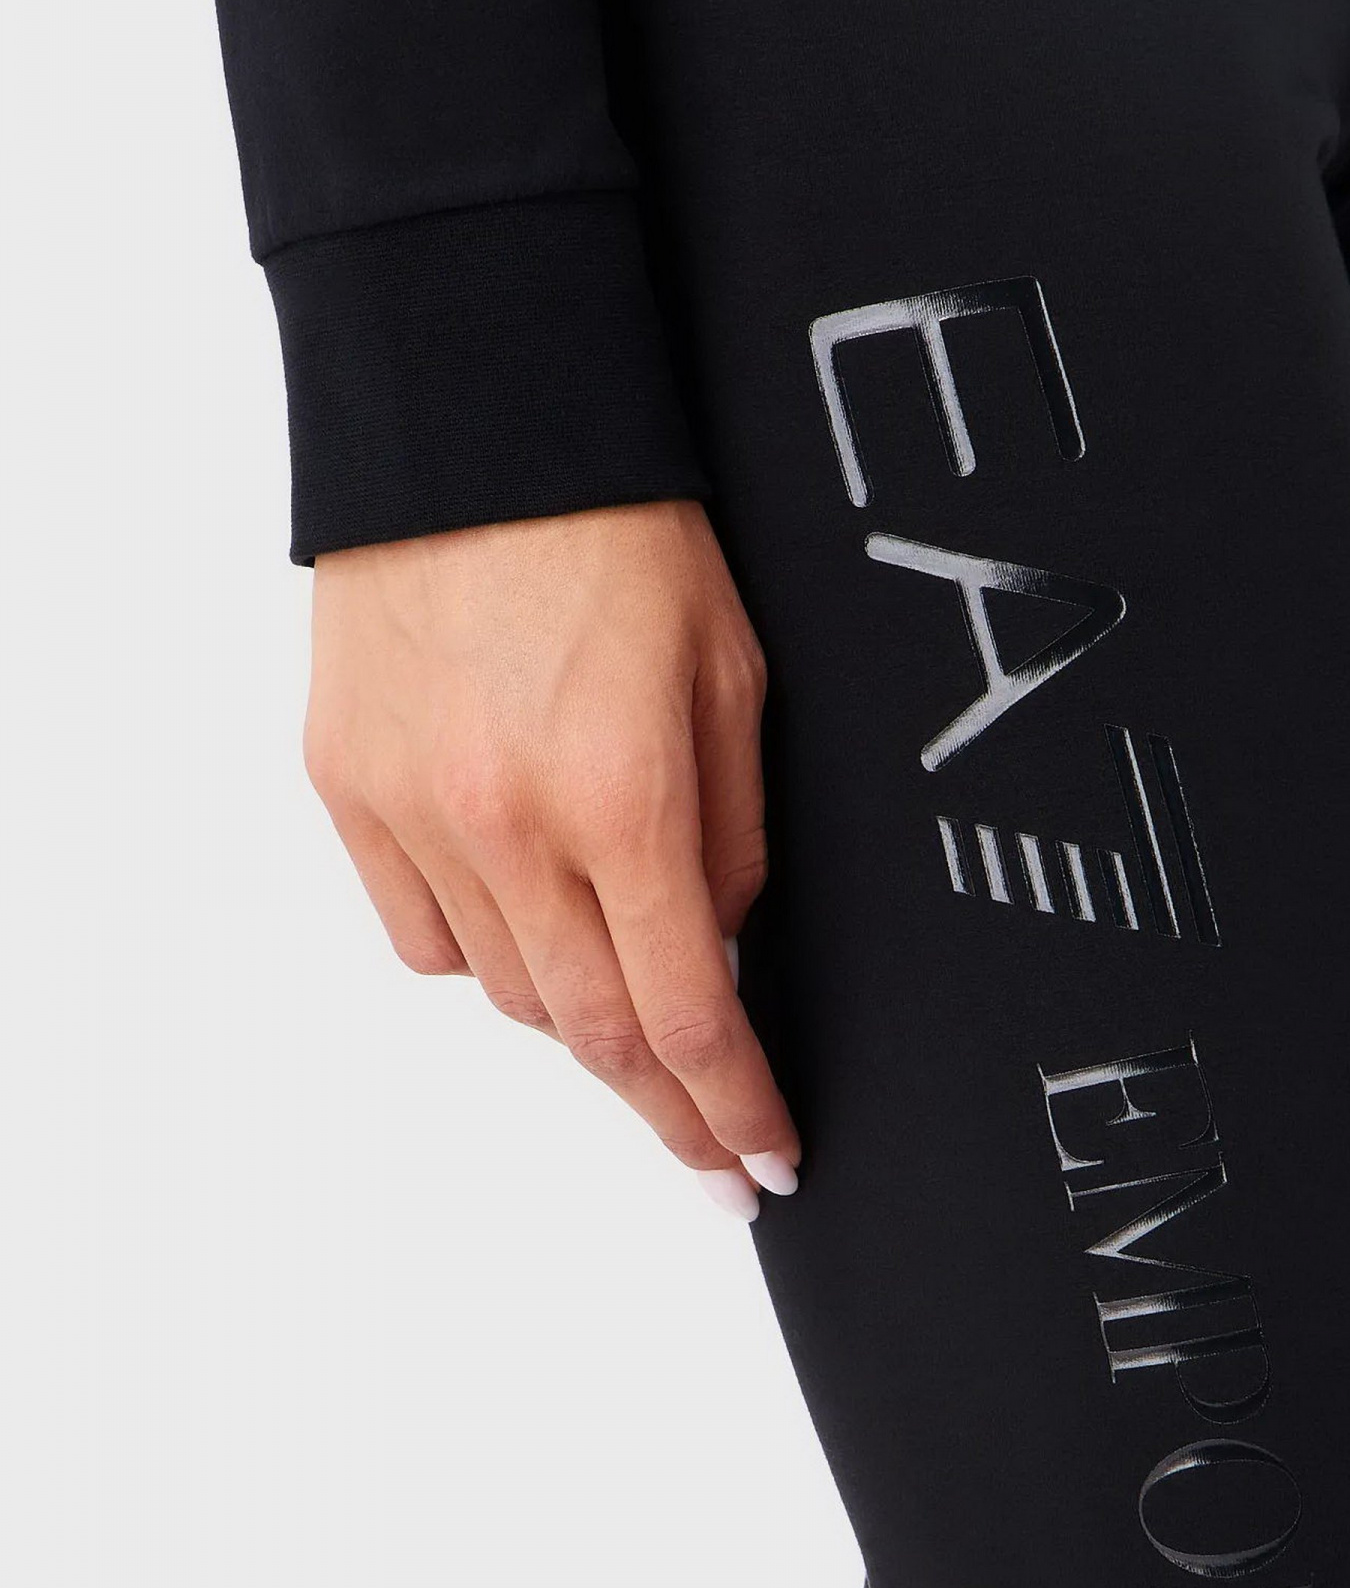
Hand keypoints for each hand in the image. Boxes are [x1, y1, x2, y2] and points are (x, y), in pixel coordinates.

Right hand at [305, 500, 798, 1220]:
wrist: (475, 425)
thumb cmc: (623, 530)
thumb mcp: (734, 675)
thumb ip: (732, 834)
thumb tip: (720, 950)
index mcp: (624, 796)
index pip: (687, 1016)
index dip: (732, 1109)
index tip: (765, 1161)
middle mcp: (509, 825)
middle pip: (594, 1033)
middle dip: (667, 1112)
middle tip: (713, 1151)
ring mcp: (414, 812)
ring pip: (506, 994)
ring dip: (580, 1025)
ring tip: (632, 1015)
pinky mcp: (347, 788)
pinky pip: (420, 935)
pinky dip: (484, 956)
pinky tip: (528, 930)